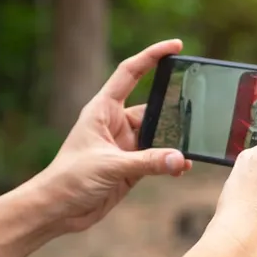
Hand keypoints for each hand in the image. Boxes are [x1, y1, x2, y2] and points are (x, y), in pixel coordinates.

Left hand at [38, 39, 191, 233]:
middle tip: (196, 111)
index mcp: (102, 110)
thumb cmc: (71, 178)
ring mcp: (125, 147)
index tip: (175, 47)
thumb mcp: (111, 166)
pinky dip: (171, 163)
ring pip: (158, 138)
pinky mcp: (131, 168)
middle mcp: (115, 124)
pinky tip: (182, 168)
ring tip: (192, 147)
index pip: (130, 74)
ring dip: (173, 144)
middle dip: (172, 111)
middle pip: (152, 109)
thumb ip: (148, 162)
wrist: (59, 208)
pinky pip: (158, 160)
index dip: (151, 57)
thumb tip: (181, 159)